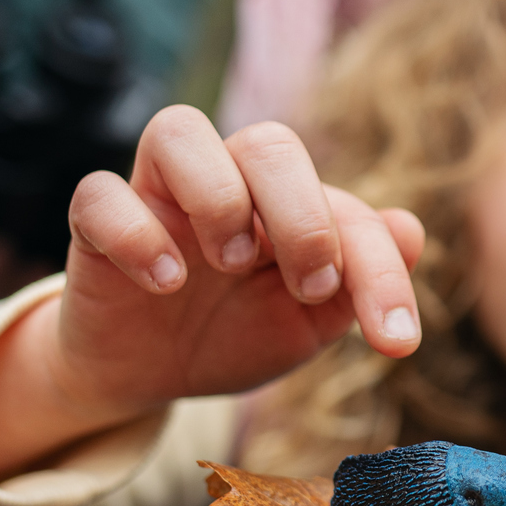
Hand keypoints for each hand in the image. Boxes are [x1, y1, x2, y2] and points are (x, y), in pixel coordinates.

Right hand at [0, 106, 423, 477]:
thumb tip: (411, 229)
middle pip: (268, 141)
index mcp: (287, 203)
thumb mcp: (305, 322)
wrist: (148, 375)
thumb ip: (355, 281)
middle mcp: (227, 180)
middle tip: (310, 285)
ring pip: (177, 130)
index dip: (379, 268)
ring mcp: (157, 195)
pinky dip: (134, 232)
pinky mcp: (94, 225)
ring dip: (218, 195)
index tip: (394, 339)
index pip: (345, 207)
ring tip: (232, 262)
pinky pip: (98, 194)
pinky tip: (165, 282)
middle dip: (302, 215)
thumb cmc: (234, 334)